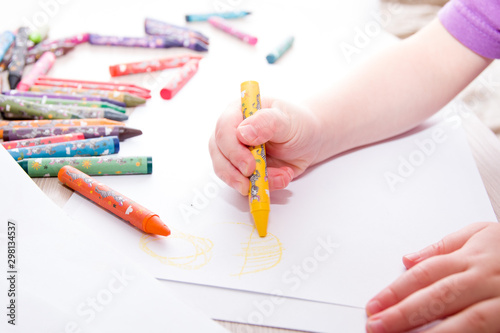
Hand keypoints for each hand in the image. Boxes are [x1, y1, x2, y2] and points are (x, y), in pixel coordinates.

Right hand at [209, 97, 322, 194]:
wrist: (310, 140)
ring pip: (226, 172)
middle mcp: (232, 132)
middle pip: (218, 153)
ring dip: (250, 182)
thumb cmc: (298, 124)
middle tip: (250, 182)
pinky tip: (282, 176)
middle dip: (233, 172)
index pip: (224, 130)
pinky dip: (262, 186)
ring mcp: (235, 153)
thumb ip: (267, 123)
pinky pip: (244, 184)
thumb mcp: (287, 120)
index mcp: (238, 112)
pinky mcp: (243, 170)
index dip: (233, 150)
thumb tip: (243, 132)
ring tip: (278, 177)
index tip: (249, 165)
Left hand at [365, 222, 499, 332]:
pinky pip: (485, 331)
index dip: (396, 290)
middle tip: (376, 325)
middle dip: (403, 313)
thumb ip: (442, 247)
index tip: (374, 305)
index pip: (423, 274)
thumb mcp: (480, 234)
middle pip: (437, 297)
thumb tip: (407, 258)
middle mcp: (486, 278)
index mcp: (472, 257)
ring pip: (464, 320)